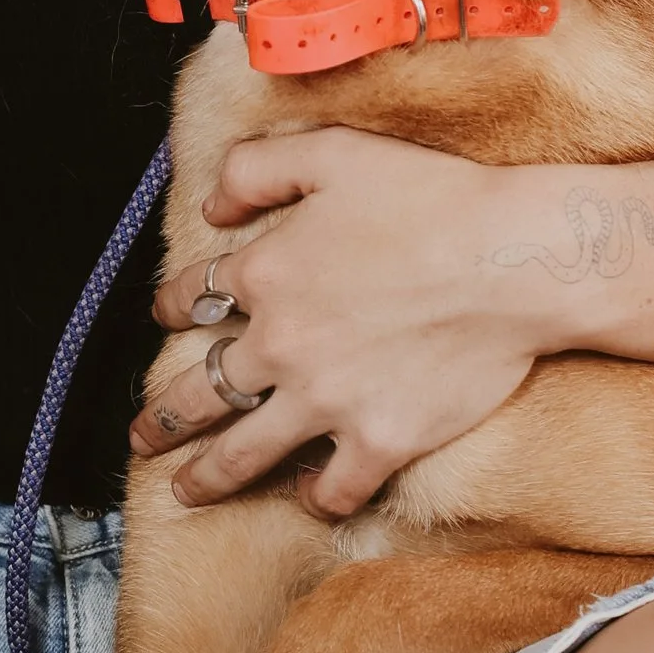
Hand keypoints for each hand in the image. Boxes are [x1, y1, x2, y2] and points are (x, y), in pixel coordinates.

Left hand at [137, 130, 548, 517]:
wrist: (511, 260)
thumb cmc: (430, 198)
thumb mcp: (329, 153)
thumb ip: (255, 170)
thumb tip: (210, 202)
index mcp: (264, 276)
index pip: (194, 295)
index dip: (173, 304)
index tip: (168, 314)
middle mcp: (280, 347)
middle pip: (199, 391)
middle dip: (161, 417)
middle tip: (142, 436)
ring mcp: (327, 402)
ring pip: (244, 454)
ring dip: (207, 476)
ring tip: (185, 491)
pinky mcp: (379, 440)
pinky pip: (332, 487)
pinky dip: (314, 499)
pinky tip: (307, 498)